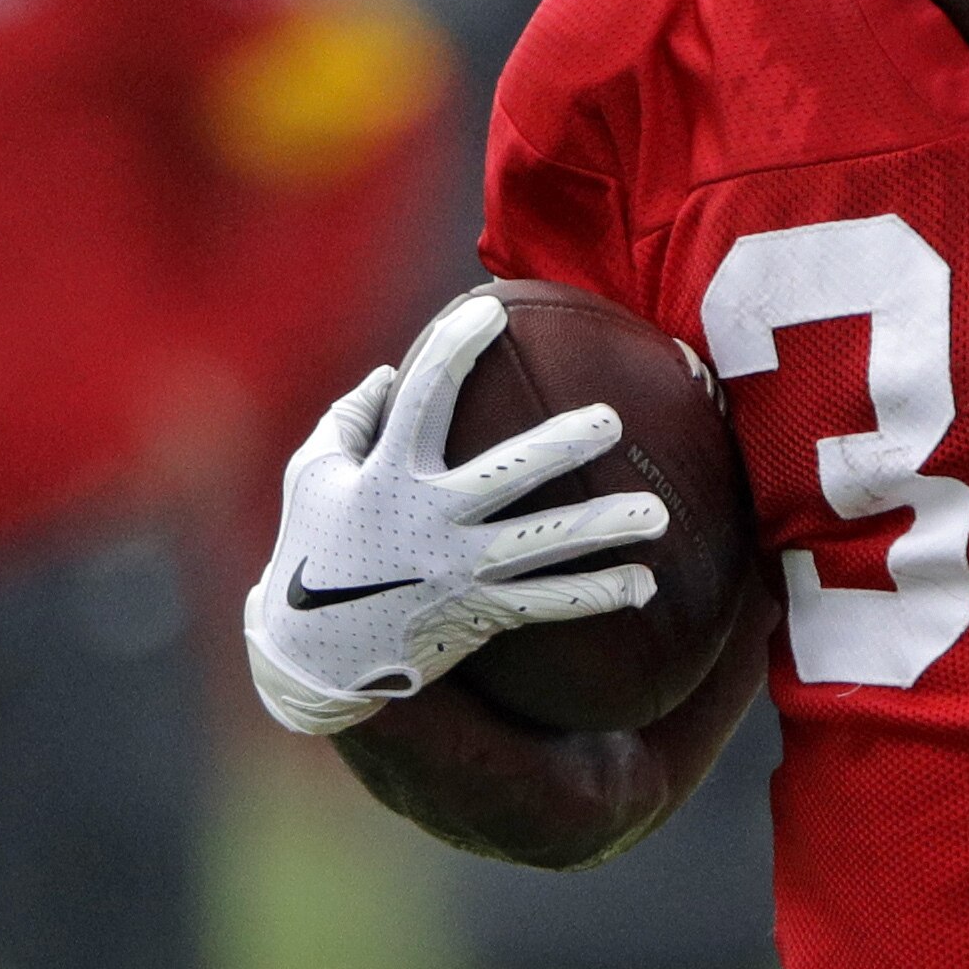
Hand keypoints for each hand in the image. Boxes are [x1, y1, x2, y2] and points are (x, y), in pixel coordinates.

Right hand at [242, 293, 665, 734]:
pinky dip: (597, 595)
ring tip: (656, 514)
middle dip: (562, 447)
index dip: (455, 351)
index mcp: (387, 475)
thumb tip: (387, 374)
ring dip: (603, 529)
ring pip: (543, 546)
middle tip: (612, 421)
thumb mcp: (311, 476)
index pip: (423, 399)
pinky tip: (644, 585)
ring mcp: (460, 570)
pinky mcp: (480, 612)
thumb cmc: (311, 550)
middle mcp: (431, 522)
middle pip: (508, 476)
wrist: (314, 656)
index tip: (491, 312)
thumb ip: (349, 419)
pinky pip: (548, 604)